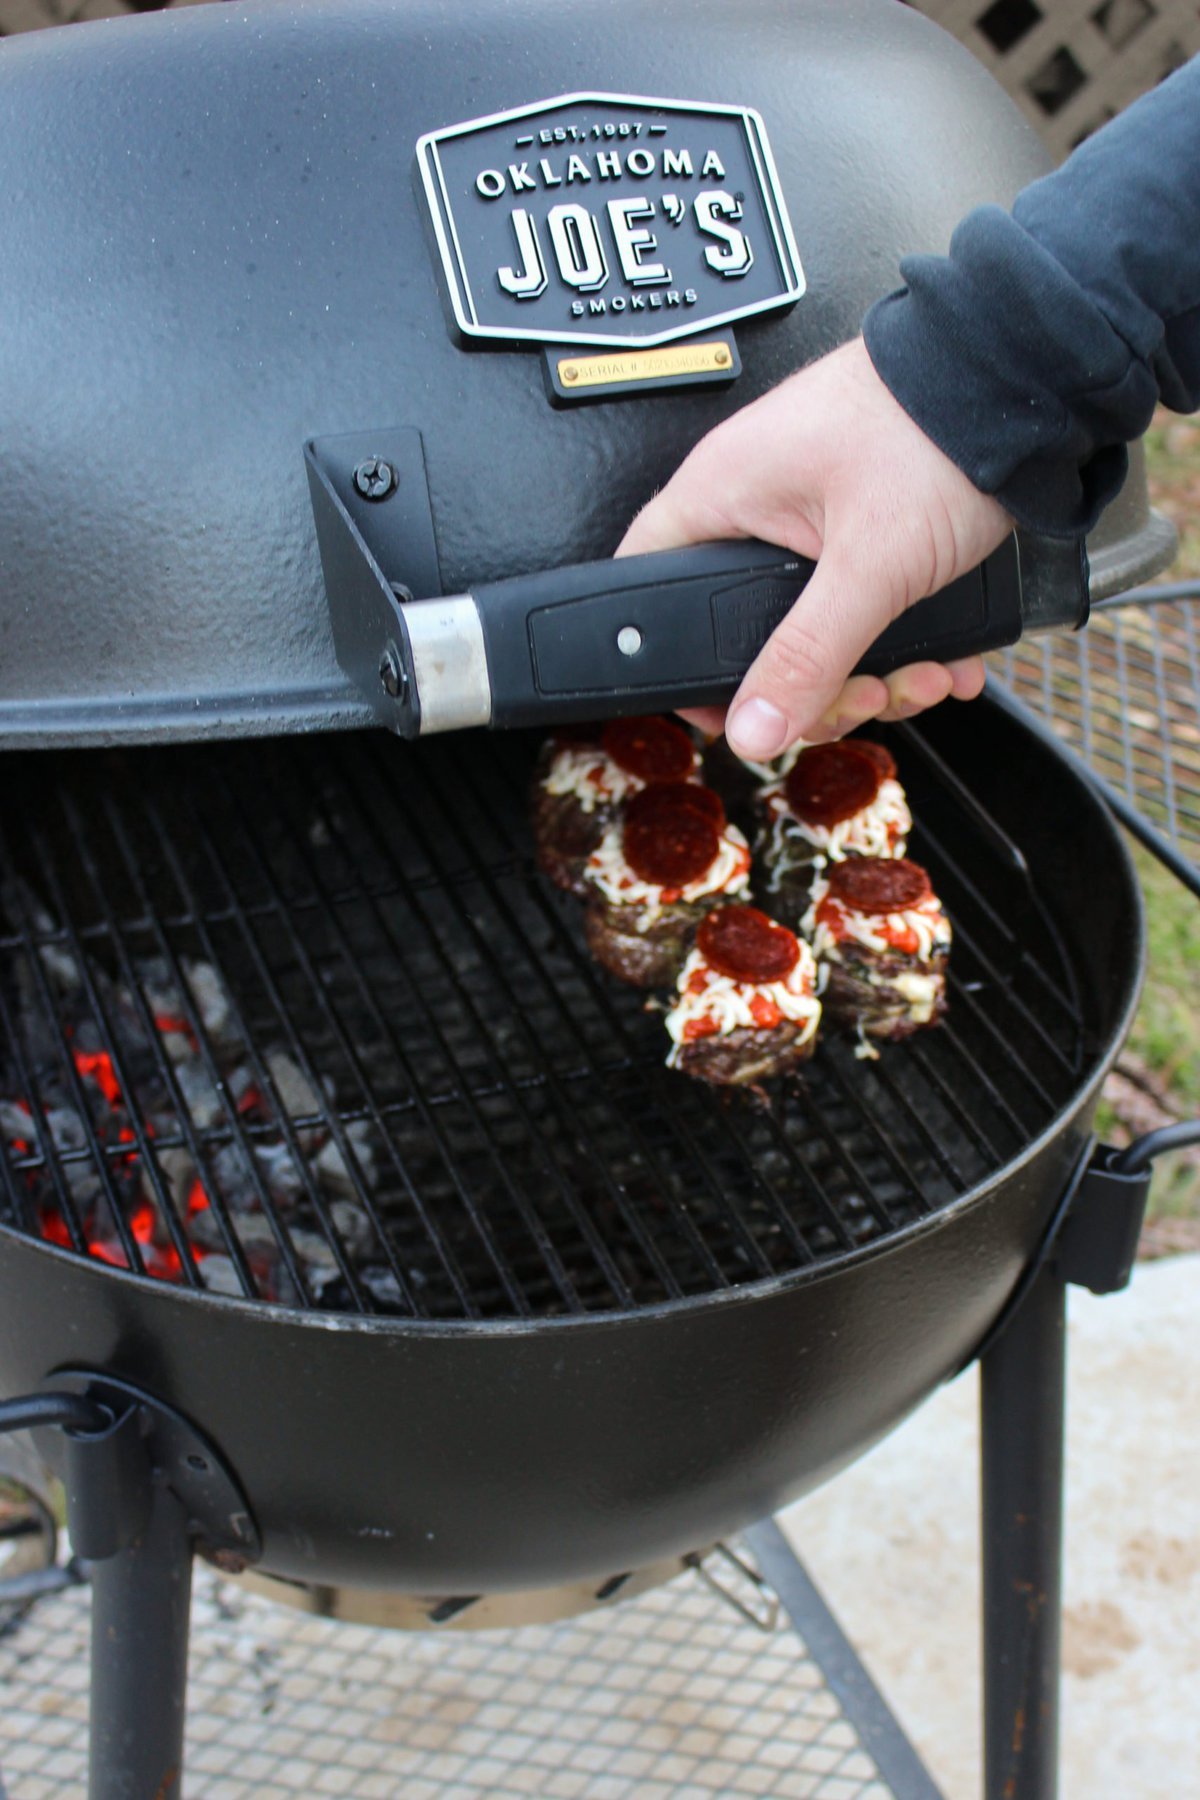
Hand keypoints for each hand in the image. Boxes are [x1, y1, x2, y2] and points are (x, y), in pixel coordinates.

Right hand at [616, 337, 1011, 759]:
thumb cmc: (935, 428)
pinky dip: (907, 643)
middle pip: (748, 632)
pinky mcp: (870, 523)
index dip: (682, 663)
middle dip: (816, 685)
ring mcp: (815, 513)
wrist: (1027, 372)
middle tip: (861, 697)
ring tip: (923, 677)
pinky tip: (946, 658)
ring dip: (873, 674)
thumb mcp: (867, 567)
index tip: (736, 711)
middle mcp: (759, 501)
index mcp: (723, 492)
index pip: (651, 585)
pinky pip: (867, 606)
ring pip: (817, 629)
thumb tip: (753, 729)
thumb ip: (806, 656)